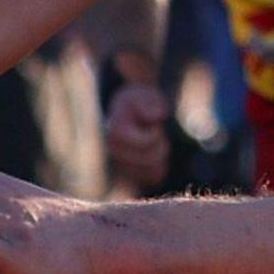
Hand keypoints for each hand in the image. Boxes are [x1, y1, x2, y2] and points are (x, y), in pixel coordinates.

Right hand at [102, 71, 171, 194]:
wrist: (127, 112)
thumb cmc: (137, 102)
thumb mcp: (144, 95)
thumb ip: (152, 104)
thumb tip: (157, 117)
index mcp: (115, 133)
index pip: (148, 143)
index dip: (156, 133)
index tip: (151, 124)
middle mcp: (113, 153)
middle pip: (152, 159)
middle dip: (161, 144)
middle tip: (156, 132)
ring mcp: (119, 167)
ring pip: (154, 171)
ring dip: (161, 156)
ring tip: (154, 143)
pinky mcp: (128, 176)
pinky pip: (153, 178)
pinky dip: (159, 167)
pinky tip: (154, 154)